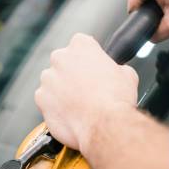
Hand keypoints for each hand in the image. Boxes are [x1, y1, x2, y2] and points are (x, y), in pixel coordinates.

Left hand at [35, 33, 138, 153]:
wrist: (105, 125)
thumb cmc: (116, 99)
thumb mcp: (127, 75)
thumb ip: (116, 68)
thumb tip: (118, 72)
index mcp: (81, 45)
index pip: (80, 44)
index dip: (88, 58)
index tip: (93, 69)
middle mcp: (61, 58)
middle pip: (63, 62)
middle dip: (72, 73)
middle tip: (87, 88)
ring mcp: (48, 78)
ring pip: (53, 82)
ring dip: (62, 90)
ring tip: (79, 104)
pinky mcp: (41, 99)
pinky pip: (46, 100)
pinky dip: (55, 106)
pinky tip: (71, 114)